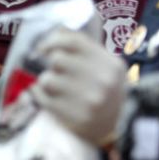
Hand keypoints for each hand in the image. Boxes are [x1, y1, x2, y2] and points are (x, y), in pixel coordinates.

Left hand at [31, 29, 126, 144]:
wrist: (119, 128)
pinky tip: (45, 96)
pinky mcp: (75, 117)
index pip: (74, 41)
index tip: (43, 48)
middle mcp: (102, 80)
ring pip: (47, 79)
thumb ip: (85, 49)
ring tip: (53, 86)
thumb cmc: (107, 92)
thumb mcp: (106, 67)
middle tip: (54, 71)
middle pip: (57, 59)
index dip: (53, 41)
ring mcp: (89, 100)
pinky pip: (43, 98)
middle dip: (51, 64)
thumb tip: (56, 31)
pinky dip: (38, 95)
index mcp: (110, 63)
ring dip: (45, 81)